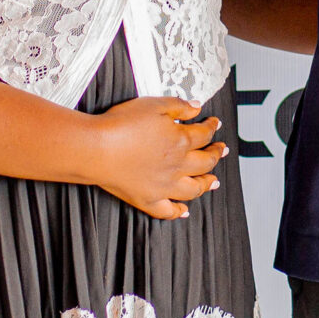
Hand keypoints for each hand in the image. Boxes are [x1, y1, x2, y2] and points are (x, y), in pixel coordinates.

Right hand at [91, 96, 226, 218]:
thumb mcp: (153, 105)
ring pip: (193, 189)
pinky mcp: (147, 200)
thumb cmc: (121, 125)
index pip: (204, 134)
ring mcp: (164, 186)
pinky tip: (184, 211)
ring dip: (207, 184)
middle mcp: (177, 166)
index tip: (215, 123)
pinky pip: (168, 211)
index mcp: (180, 141)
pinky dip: (179, 212)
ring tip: (214, 181)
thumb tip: (197, 108)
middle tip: (222, 150)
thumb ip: (178, 106)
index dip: (212, 127)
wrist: (96, 148)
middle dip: (217, 154)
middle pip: (205, 162)